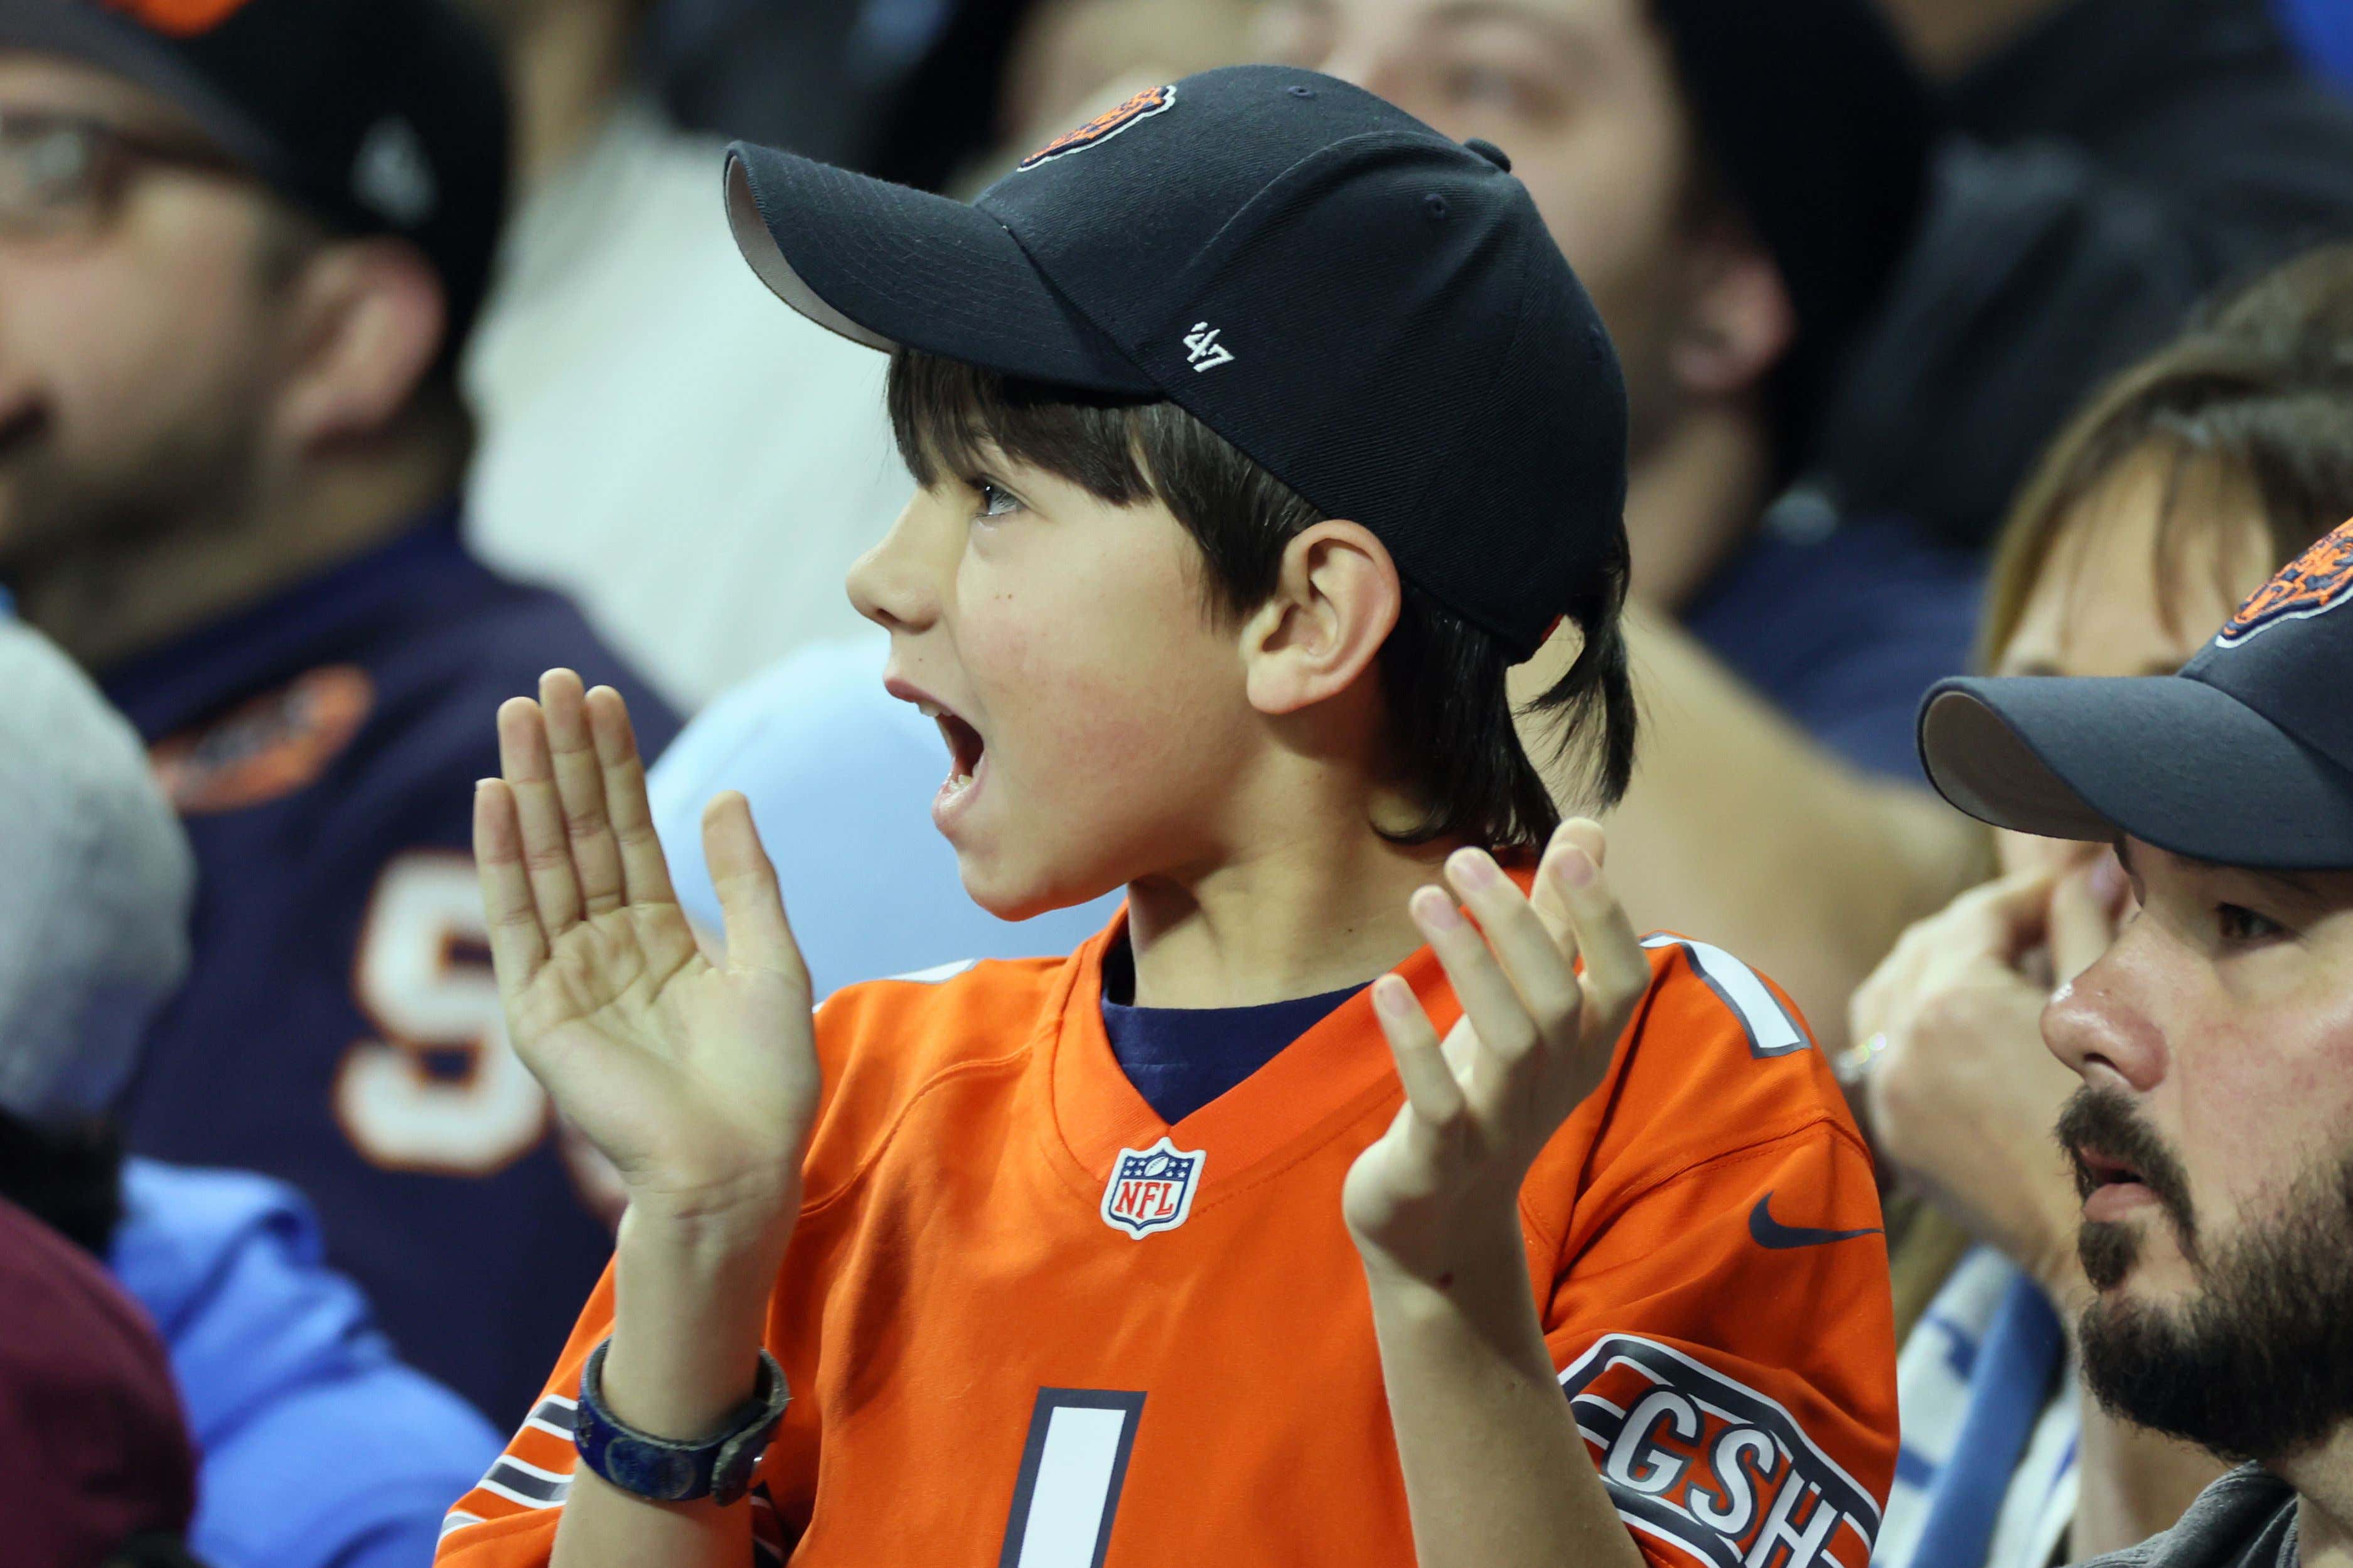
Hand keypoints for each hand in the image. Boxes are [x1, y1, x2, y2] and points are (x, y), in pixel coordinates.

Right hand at [474, 670, 819, 1254]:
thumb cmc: (767, 1079)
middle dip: (564, 759)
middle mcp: (605, 946)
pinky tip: (497, 798)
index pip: (629, 830)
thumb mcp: (771, 957)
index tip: (599, 697)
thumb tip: (725, 795)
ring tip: (518, 715)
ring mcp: (567, 976)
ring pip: (544, 863)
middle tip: (550, 682)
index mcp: (659, 934)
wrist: (741, 1163)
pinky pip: (518, 923)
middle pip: (579, 833)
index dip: (614, 765)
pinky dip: (504, 860)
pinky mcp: (539, 1012)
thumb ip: (743, 879)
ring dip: (529, 787)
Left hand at [1343, 821, 1649, 1286]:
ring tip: (1424, 900)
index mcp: (1584, 1050)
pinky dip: (1414, 1042)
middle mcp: (1554, 1087)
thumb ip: (1554, 923)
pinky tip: (1384, 987)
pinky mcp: (1440, 1159)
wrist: (1436, 1227)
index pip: (1625, 979)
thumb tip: (1589, 827)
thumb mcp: (1523, 1009)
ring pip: (1508, 1041)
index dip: (1605, 916)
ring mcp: (1499, 1128)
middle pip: (1559, 999)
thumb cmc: (1484, 1095)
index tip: (1568, 848)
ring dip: (1467, 963)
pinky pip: (1440, 1102)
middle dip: (1516, 923)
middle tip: (1462, 858)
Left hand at [1848, 859, 2123, 1300]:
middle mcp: (1900, 1044)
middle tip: (2034, 923)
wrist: (2108, 1245)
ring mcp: (1886, 1095)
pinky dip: (1911, 1028)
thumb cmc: (2127, 1128)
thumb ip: (2087, 928)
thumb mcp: (2110, 1012)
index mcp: (1951, 1004)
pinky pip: (1880, 1056)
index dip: (2024, 894)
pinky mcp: (1891, 1138)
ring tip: (1994, 972)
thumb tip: (2088, 870)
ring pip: (1884, 1000)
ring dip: (1931, 971)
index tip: (2066, 887)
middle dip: (1974, 927)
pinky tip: (1962, 1032)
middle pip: (1919, 949)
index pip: (1974, 916)